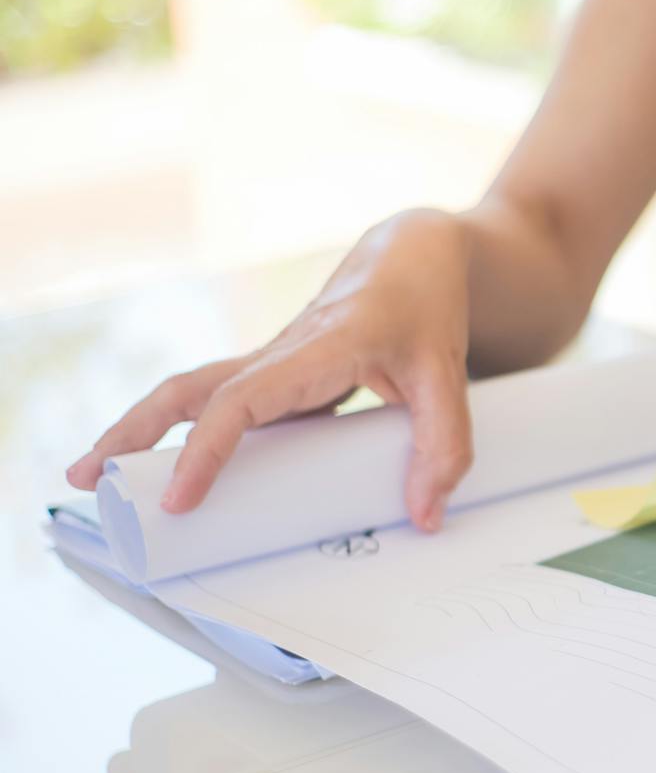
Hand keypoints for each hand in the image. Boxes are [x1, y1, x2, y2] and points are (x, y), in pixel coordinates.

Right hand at [66, 209, 476, 530]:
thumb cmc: (425, 308)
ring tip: (97, 474)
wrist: (413, 257)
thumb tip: (426, 515)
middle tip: (88, 479)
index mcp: (316, 349)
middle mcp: (280, 352)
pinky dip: (180, 430)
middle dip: (134, 433)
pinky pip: (216, 402)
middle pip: (189, 390)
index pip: (242, 400)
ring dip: (140, 429)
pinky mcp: (275, 374)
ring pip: (191, 392)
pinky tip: (164, 464)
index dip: (206, 449)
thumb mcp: (449, 378)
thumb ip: (446, 447)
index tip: (179, 497)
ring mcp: (272, 362)